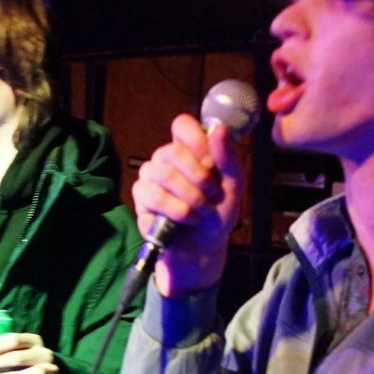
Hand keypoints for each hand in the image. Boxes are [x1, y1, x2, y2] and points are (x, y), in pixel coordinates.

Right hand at [131, 114, 245, 295]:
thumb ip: (228, 158)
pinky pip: (154, 198)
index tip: (211, 161)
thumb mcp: (233, 186)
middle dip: (199, 177)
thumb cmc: (218, 214)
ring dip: (191, 197)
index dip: (196, 139)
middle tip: (212, 195)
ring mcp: (149, 180)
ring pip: (163, 174)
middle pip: (173, 151)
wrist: (204, 248)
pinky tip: (186, 220)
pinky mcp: (140, 202)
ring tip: (201, 212)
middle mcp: (164, 161)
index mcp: (187, 151)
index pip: (182, 125)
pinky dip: (177, 212)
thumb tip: (219, 129)